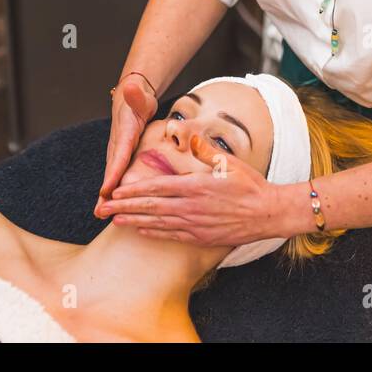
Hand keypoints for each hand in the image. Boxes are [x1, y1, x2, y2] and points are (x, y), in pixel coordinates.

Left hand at [96, 135, 296, 245]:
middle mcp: (192, 207)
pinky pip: (172, 235)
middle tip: (103, 208)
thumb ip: (203, 150)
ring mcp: (195, 224)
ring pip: (157, 223)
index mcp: (196, 185)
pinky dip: (153, 232)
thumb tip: (185, 134)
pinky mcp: (201, 237)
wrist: (268, 213)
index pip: (157, 187)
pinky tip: (140, 230)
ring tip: (114, 219)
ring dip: (134, 221)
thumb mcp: (227, 161)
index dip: (134, 190)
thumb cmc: (249, 185)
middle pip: (151, 207)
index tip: (115, 190)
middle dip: (124, 207)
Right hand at [97, 74, 158, 212]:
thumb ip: (136, 93)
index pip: (119, 154)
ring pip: (111, 176)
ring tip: (102, 214)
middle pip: (110, 171)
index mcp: (124, 132)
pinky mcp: (120, 156)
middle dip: (105, 192)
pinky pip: (116, 175)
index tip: (107, 189)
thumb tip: (130, 85)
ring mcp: (117, 151)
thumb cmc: (138, 99)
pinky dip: (112, 190)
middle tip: (99, 212)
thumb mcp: (140, 94)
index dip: (113, 173)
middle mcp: (117, 144)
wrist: (130, 99)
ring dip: (106, 195)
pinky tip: (112, 205)